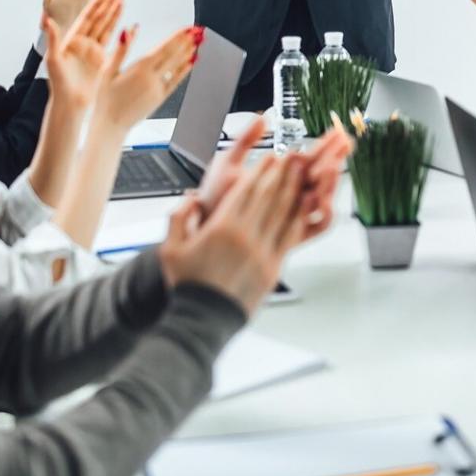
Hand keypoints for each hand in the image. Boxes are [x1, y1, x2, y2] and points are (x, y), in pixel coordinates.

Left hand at [41, 0, 123, 113]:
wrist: (70, 103)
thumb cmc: (59, 83)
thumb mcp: (53, 59)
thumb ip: (53, 37)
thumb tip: (46, 18)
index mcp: (71, 38)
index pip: (86, 16)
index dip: (96, 3)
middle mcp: (83, 41)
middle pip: (98, 18)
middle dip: (108, 3)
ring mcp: (93, 50)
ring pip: (106, 26)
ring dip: (115, 13)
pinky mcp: (101, 59)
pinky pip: (111, 41)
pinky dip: (119, 30)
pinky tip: (127, 22)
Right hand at [93, 25, 200, 130]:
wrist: (110, 125)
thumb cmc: (104, 98)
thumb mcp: (107, 71)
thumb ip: (120, 50)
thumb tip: (128, 30)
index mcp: (139, 70)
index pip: (163, 49)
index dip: (177, 37)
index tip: (187, 28)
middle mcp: (152, 79)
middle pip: (173, 56)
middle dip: (187, 42)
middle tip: (199, 31)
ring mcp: (158, 89)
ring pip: (177, 68)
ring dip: (188, 53)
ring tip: (198, 42)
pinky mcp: (160, 99)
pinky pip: (175, 82)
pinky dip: (184, 71)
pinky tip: (191, 62)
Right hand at [158, 155, 308, 314]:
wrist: (203, 318)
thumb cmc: (188, 285)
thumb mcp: (169, 248)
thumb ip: (178, 218)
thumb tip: (192, 198)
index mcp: (221, 227)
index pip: (246, 190)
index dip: (261, 171)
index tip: (270, 157)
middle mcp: (245, 236)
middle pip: (268, 196)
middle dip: (283, 174)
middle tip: (293, 157)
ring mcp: (262, 251)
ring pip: (283, 213)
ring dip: (294, 190)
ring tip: (303, 175)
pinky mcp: (273, 266)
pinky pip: (290, 236)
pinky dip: (299, 218)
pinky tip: (306, 207)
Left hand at [195, 116, 349, 243]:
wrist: (204, 222)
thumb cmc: (215, 196)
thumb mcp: (229, 161)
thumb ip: (246, 140)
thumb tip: (262, 117)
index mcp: (280, 175)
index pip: (311, 157)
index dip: (326, 145)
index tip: (338, 132)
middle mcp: (290, 194)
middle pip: (322, 175)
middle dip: (336, 158)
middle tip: (345, 144)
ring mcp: (292, 213)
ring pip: (322, 198)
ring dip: (330, 183)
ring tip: (331, 167)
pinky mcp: (290, 232)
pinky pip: (316, 226)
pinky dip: (323, 214)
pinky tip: (321, 199)